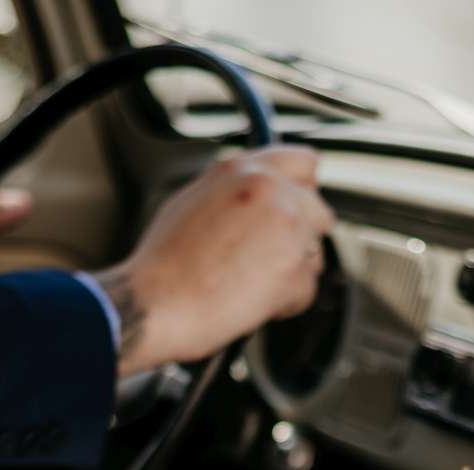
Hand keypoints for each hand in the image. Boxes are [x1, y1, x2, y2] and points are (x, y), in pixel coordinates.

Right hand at [96, 146, 333, 377]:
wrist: (155, 303)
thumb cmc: (163, 264)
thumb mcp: (193, 202)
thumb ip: (235, 192)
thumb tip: (258, 198)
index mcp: (243, 170)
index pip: (304, 162)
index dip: (304, 189)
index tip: (300, 205)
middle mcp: (270, 190)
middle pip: (318, 212)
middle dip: (300, 238)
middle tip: (268, 259)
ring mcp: (287, 228)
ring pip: (314, 254)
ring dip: (291, 272)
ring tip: (247, 283)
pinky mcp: (294, 268)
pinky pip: (307, 289)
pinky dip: (285, 303)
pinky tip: (251, 302)